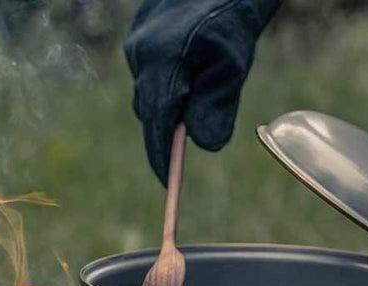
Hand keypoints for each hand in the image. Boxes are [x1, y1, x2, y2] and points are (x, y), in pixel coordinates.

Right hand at [124, 0, 282, 184]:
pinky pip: (146, 76)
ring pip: (147, 94)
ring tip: (191, 106)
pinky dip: (163, 88)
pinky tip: (184, 79)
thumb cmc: (231, 21)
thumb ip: (217, 107)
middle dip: (164, 137)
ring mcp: (135, 45)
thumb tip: (205, 145)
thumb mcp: (232, 68)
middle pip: (148, 112)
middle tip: (178, 157)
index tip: (168, 183)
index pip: (157, 124)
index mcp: (163, 63)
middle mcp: (141, 55)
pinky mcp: (137, 38)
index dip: (161, 158)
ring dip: (166, 109)